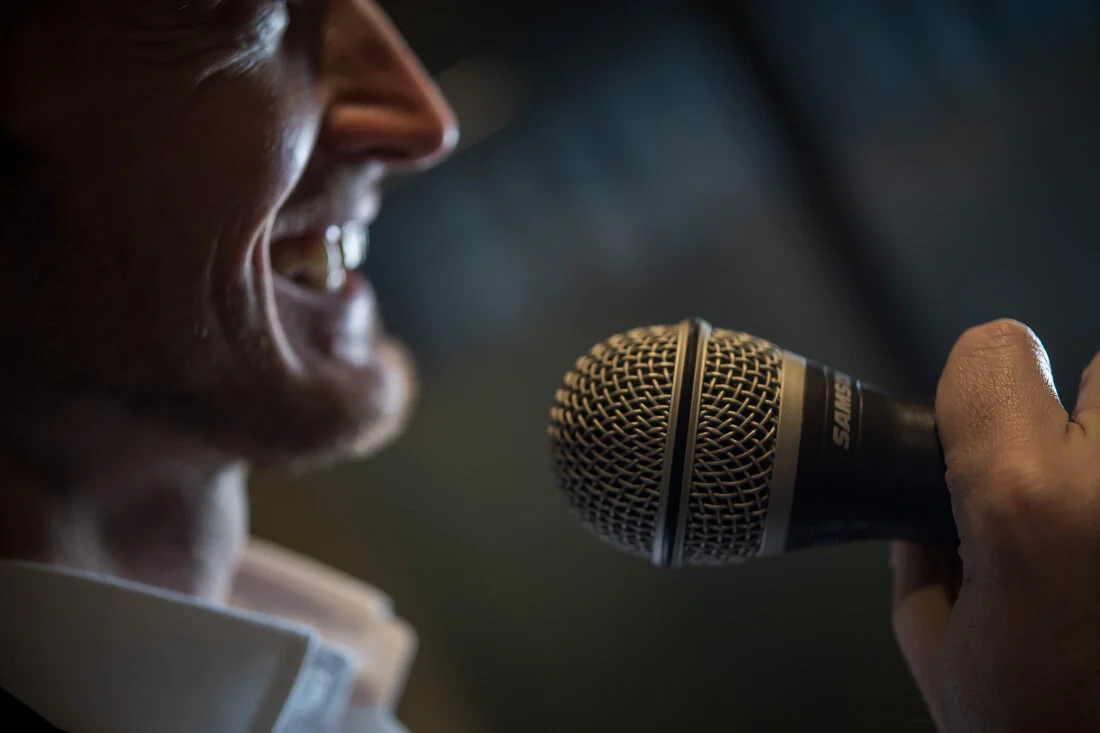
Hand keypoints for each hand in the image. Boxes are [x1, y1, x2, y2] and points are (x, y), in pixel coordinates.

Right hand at [891, 319, 1099, 732]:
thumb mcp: (927, 637)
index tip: (973, 424)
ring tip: (1085, 521)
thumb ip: (922, 544)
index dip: (972, 387)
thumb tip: (939, 501)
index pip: (995, 353)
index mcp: (1022, 500)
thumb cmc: (1024, 728)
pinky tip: (1098, 558)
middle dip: (1069, 412)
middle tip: (1054, 480)